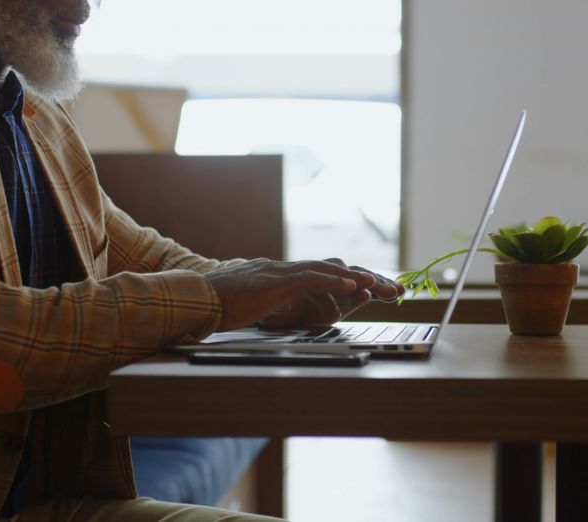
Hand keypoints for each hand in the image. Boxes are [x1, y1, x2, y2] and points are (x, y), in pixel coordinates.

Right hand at [202, 258, 404, 330]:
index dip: (353, 284)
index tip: (378, 293)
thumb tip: (278, 317)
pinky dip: (333, 282)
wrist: (191, 300)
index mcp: (280, 277)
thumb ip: (269, 309)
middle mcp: (284, 269)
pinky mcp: (274, 281)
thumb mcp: (251, 310)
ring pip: (328, 270)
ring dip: (358, 279)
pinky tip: (352, 287)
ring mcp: (279, 272)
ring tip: (383, 288)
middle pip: (334, 269)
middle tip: (396, 291)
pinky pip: (310, 278)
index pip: (324, 276)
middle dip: (367, 280)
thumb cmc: (215, 309)